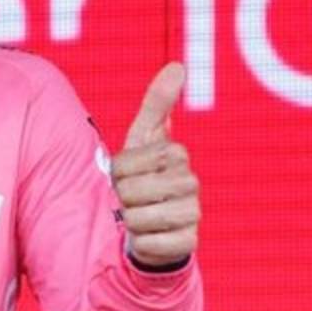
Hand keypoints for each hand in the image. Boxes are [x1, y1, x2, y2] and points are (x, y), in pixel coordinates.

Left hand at [111, 62, 199, 267]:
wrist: (149, 225)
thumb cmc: (142, 178)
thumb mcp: (142, 139)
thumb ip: (157, 103)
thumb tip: (178, 66)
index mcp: (177, 156)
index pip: (127, 163)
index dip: (119, 172)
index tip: (127, 175)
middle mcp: (190, 184)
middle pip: (131, 191)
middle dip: (122, 197)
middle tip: (132, 199)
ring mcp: (193, 214)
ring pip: (139, 218)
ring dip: (129, 220)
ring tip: (138, 217)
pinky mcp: (189, 244)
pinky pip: (151, 243)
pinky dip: (141, 243)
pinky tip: (148, 237)